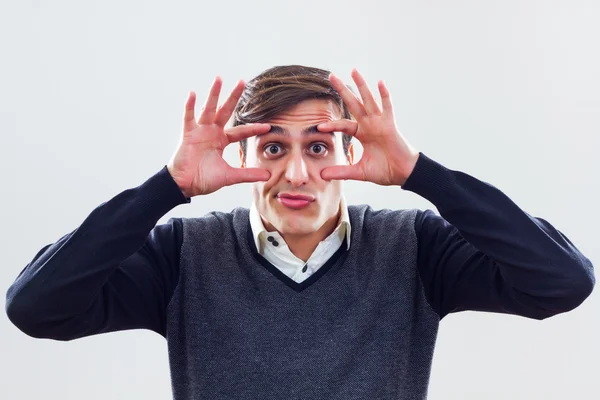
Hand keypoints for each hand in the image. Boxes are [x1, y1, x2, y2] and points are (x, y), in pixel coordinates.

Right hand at [167, 77, 270, 196]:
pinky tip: (193, 93)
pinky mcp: (188, 134)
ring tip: (219, 79)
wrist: (185, 186)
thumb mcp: (229, 176)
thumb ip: (247, 174)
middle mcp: (212, 132)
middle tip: (242, 81)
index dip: (254, 128)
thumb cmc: (204, 179)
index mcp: (222, 140)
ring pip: (208, 109)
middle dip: (233, 97)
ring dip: (213, 94)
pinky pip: (188, 117)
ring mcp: (200, 131)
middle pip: (225, 111)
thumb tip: (268, 175)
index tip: (268, 126)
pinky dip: (190, 106)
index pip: (241, 131)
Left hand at [317, 69, 419, 186]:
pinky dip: (384, 95)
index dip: (332, 125)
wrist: (404, 174)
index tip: (319, 126)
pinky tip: (380, 82)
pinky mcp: (390, 125)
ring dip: (361, 86)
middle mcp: (370, 125)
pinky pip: (387, 107)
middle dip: (343, 90)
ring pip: (368, 100)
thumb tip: (322, 175)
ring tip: (353, 71)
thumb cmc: (386, 170)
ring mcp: (380, 123)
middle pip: (354, 104)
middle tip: (332, 76)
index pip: (344, 125)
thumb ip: (341, 172)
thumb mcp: (359, 172)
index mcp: (363, 134)